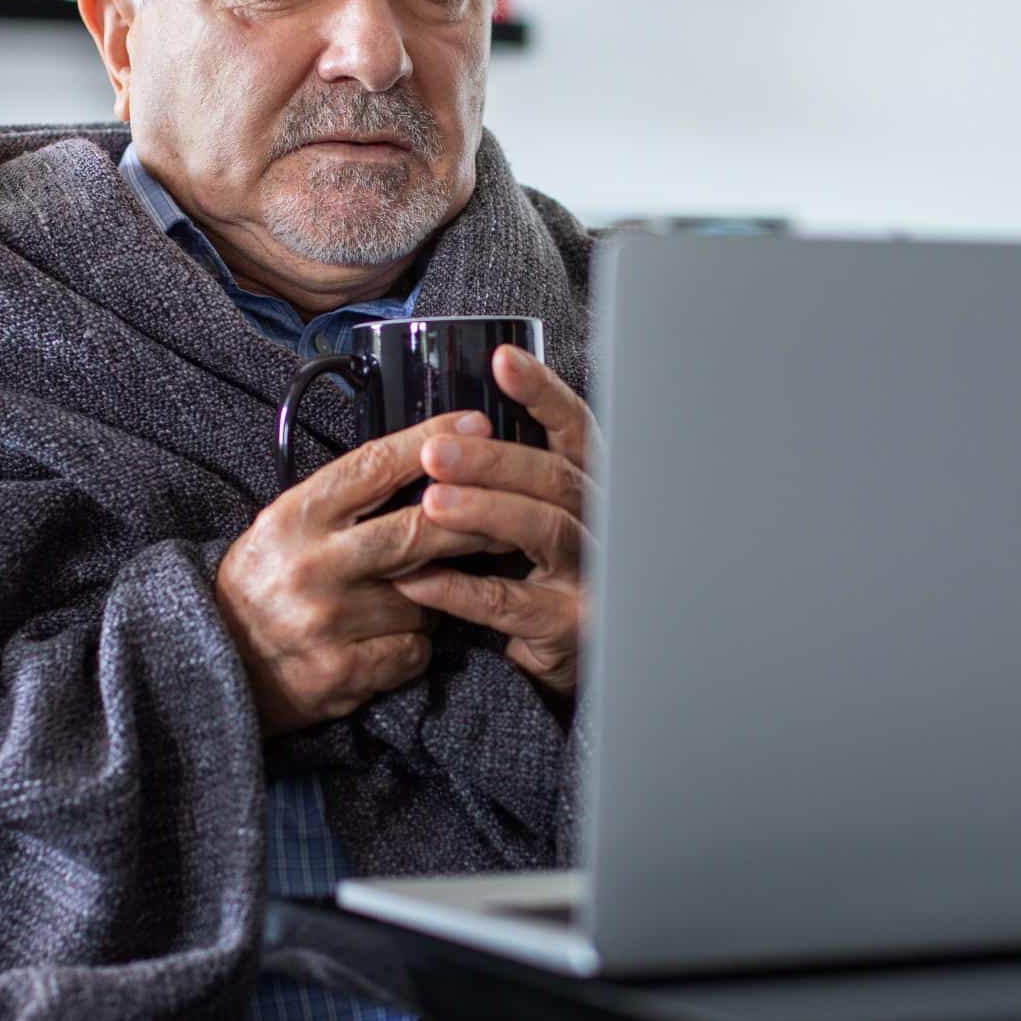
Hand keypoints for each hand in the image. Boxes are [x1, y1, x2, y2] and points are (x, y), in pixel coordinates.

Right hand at [218, 410, 503, 737]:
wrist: (220, 666)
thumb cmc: (265, 585)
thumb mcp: (287, 526)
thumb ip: (347, 500)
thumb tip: (426, 463)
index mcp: (295, 517)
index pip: (374, 467)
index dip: (431, 442)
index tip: (476, 424)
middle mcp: (311, 565)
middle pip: (416, 531)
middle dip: (471, 519)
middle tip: (507, 511)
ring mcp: (328, 621)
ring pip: (425, 596)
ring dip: (432, 596)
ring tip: (403, 598)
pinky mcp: (344, 671)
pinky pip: (415, 648)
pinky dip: (413, 644)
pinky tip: (388, 640)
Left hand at [391, 345, 596, 697]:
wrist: (565, 660)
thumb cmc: (535, 577)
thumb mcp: (527, 520)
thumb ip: (505, 480)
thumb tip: (441, 431)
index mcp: (588, 488)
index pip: (574, 429)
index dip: (542, 393)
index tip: (502, 361)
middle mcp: (601, 523)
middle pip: (556, 478)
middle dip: (494, 460)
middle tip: (435, 452)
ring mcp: (591, 574)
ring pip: (544, 530)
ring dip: (484, 512)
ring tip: (430, 503)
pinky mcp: (570, 625)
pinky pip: (512, 602)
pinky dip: (461, 589)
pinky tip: (419, 579)